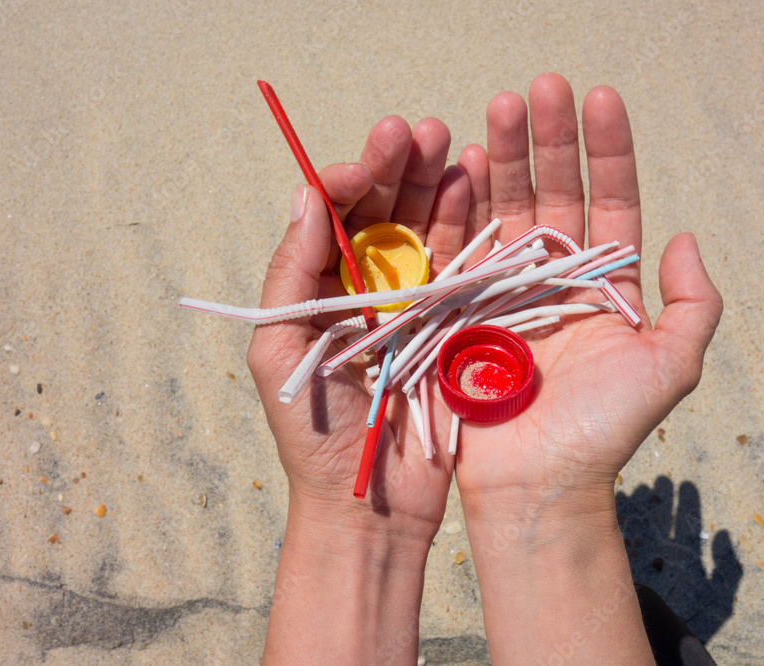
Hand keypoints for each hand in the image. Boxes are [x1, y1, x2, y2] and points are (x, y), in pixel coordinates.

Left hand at [249, 115, 470, 663]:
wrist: (373, 504)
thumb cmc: (315, 438)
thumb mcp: (281, 353)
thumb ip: (290, 276)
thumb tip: (305, 198)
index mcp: (320, 291)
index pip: (332, 217)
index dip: (349, 180)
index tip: (368, 161)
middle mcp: (368, 288)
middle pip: (384, 212)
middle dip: (399, 168)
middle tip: (418, 131)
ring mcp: (416, 304)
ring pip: (428, 229)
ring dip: (439, 183)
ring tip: (454, 140)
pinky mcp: (458, 326)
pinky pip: (466, 266)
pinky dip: (475, 224)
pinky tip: (483, 184)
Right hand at [452, 73, 722, 663]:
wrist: (538, 483)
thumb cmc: (605, 430)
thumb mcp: (670, 367)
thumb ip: (693, 305)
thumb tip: (684, 238)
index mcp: (606, 284)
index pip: (611, 201)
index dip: (608, 150)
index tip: (600, 98)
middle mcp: (556, 278)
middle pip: (555, 192)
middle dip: (550, 139)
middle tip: (541, 87)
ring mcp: (506, 289)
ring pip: (508, 208)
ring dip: (507, 157)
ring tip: (502, 107)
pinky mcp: (464, 307)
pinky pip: (465, 246)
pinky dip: (465, 203)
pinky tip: (467, 161)